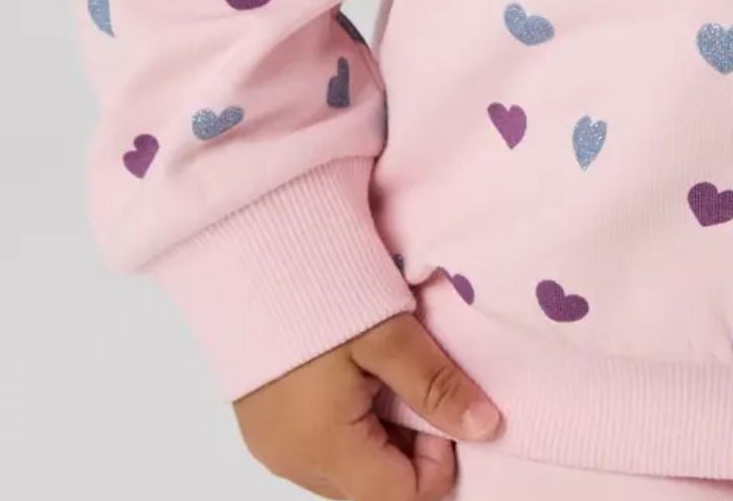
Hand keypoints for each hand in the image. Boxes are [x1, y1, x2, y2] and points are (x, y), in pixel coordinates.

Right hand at [234, 311, 502, 498]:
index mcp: (326, 450)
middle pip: (373, 488)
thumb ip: (436, 385)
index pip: (401, 498)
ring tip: (387, 372)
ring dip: (381, 437)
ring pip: (348, 470)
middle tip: (420, 382)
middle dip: (411, 449)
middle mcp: (294, 464)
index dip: (438, 462)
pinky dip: (350, 426)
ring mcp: (274, 448)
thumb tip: (487, 428)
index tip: (444, 404)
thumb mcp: (387, 333)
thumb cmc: (319, 293)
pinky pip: (320, 449)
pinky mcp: (264, 427)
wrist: (246, 255)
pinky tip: (356, 374)